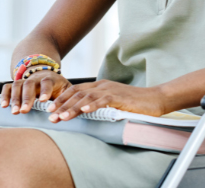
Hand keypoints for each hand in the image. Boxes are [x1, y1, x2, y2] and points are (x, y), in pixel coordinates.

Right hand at [1, 71, 71, 114]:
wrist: (47, 75)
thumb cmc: (58, 87)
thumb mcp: (66, 90)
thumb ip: (66, 100)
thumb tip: (64, 114)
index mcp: (51, 79)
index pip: (47, 82)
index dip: (45, 90)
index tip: (43, 100)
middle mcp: (36, 78)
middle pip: (30, 84)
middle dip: (26, 98)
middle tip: (24, 111)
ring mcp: (25, 81)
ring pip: (18, 85)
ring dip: (15, 98)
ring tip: (14, 111)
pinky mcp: (16, 84)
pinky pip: (8, 87)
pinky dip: (5, 95)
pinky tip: (4, 105)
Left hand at [46, 80, 166, 122]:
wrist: (156, 99)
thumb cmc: (136, 104)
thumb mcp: (113, 103)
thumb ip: (99, 105)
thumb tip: (84, 115)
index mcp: (100, 86)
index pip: (76, 91)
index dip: (61, 99)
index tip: (49, 109)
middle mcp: (103, 86)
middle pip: (77, 94)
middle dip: (61, 105)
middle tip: (49, 116)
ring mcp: (111, 90)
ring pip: (87, 97)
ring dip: (72, 108)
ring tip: (61, 117)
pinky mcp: (120, 97)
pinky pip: (103, 100)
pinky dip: (93, 105)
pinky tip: (84, 111)